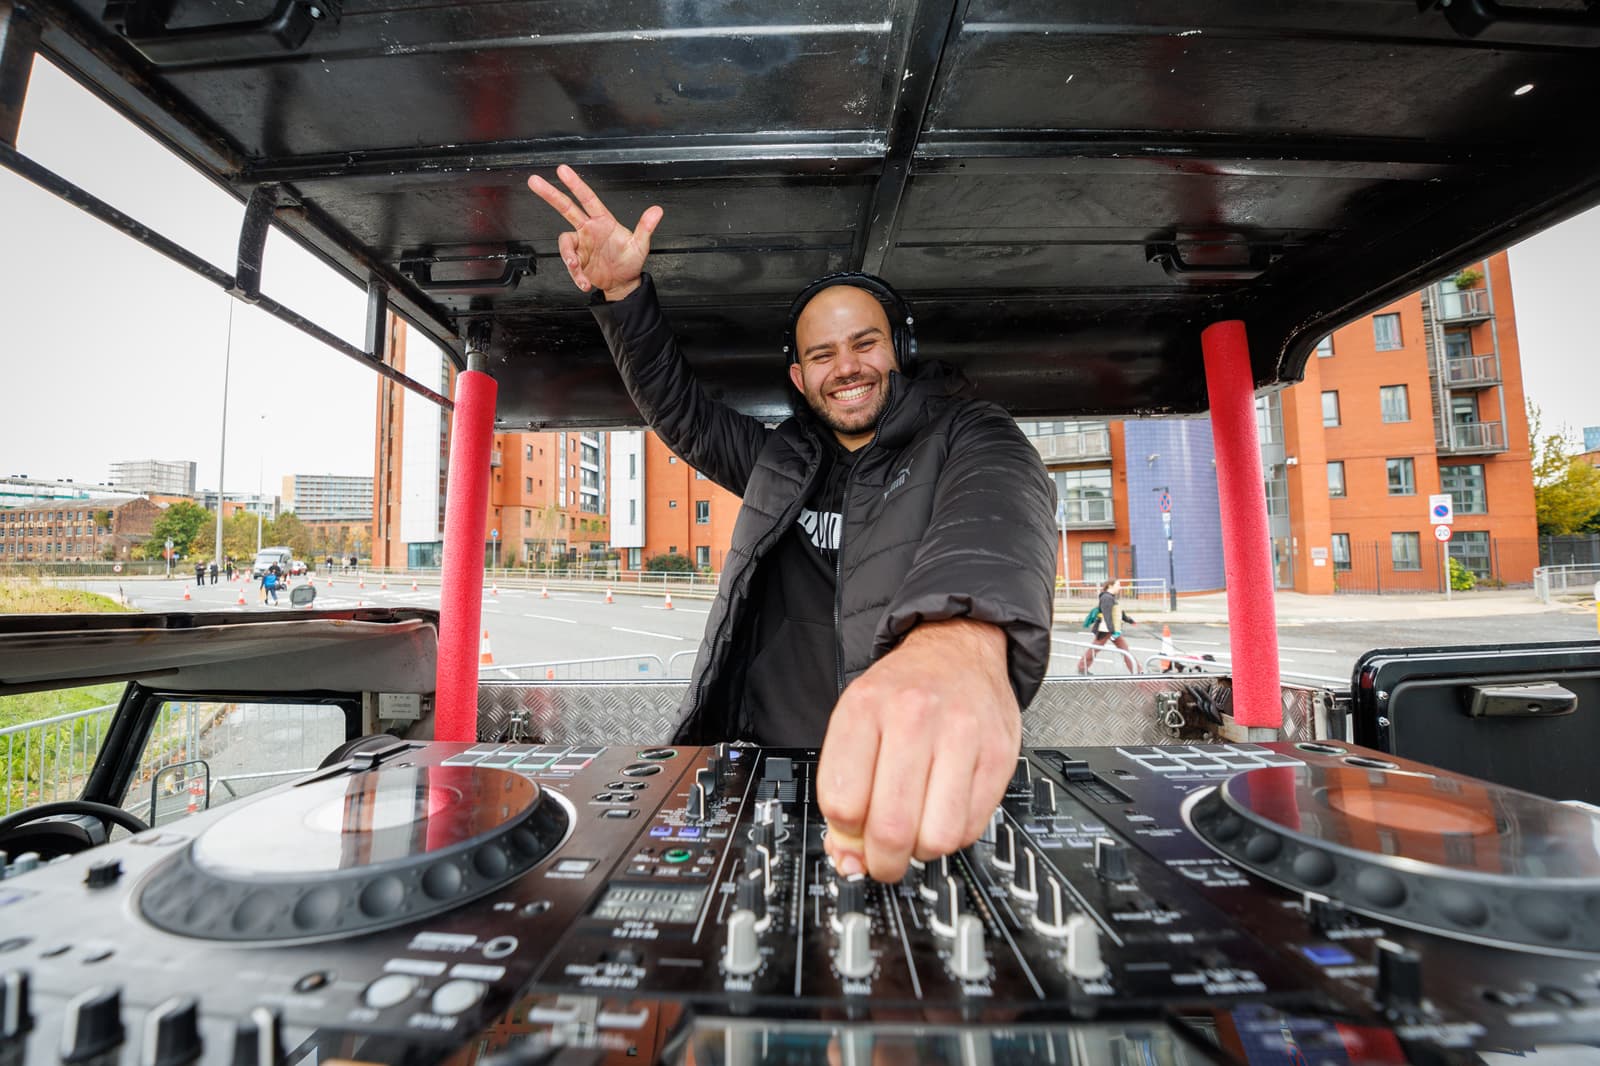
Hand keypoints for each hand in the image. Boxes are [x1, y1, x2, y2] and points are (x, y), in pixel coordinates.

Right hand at [527, 164, 662, 300]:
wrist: (622, 283)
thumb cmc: (630, 261)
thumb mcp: (640, 245)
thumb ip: (646, 228)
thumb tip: (657, 211)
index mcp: (602, 221)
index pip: (587, 198)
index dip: (575, 184)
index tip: (562, 170)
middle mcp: (588, 230)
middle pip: (565, 208)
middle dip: (550, 194)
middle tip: (534, 181)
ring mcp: (581, 245)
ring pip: (565, 243)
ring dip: (569, 256)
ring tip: (577, 268)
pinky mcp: (577, 261)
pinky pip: (571, 265)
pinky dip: (577, 275)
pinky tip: (585, 282)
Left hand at [816, 619, 1019, 881]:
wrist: (957, 650)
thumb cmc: (903, 690)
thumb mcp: (856, 721)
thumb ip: (843, 788)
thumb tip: (848, 857)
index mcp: (865, 707)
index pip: (843, 802)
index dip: (844, 835)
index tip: (850, 838)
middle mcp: (913, 717)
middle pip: (891, 827)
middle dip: (882, 861)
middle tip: (882, 859)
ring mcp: (962, 735)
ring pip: (937, 836)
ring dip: (922, 852)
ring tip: (917, 834)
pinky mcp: (998, 754)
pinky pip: (972, 827)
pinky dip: (954, 836)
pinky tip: (943, 815)